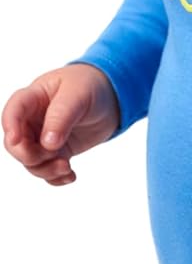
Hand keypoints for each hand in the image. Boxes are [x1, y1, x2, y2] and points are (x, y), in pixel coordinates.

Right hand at [2, 63, 120, 185]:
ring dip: (45, 169)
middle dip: (30, 155)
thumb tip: (47, 144)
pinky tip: (70, 176)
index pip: (14, 111)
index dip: (10, 126)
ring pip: (30, 161)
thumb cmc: (90, 86)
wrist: (109, 97)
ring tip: (66, 167)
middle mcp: (33, 119)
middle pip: (16, 144)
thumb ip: (61, 117)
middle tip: (54, 155)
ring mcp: (43, 137)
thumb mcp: (78, 95)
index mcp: (34, 98)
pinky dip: (56, 178)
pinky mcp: (57, 151)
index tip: (15, 140)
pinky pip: (47, 170)